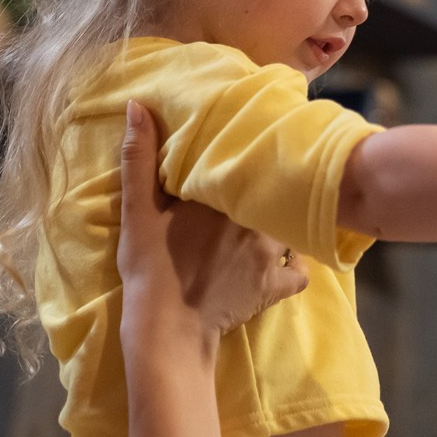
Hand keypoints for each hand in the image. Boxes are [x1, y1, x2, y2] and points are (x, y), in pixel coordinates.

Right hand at [116, 100, 307, 350]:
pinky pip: (299, 271)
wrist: (167, 331)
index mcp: (224, 194)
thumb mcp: (137, 210)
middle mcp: (257, 217)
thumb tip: (138, 105)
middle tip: (251, 188)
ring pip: (288, 224)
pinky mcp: (275, 287)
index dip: (245, 159)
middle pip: (272, 191)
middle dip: (265, 187)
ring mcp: (271, 253)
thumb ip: (139, 158)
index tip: (238, 156)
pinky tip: (278, 262)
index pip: (246, 163)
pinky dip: (292, 265)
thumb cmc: (150, 268)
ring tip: (264, 220)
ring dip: (279, 220)